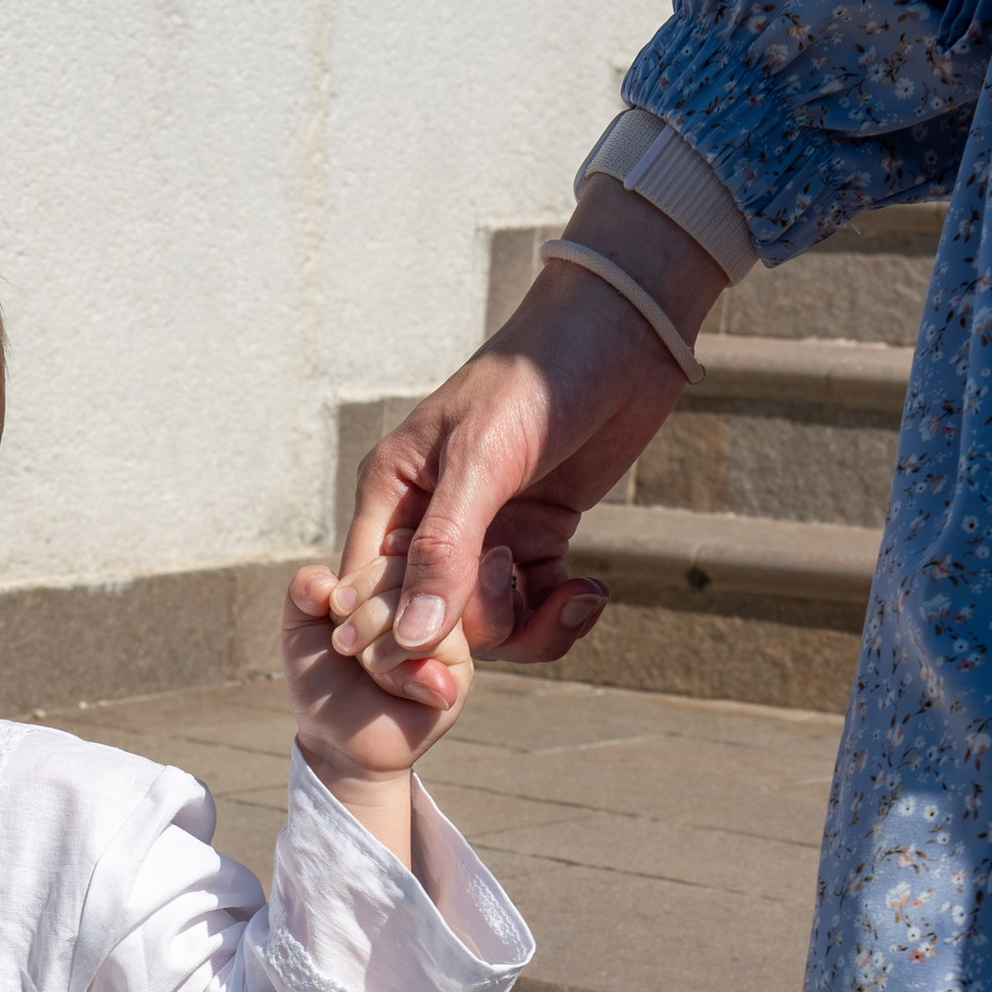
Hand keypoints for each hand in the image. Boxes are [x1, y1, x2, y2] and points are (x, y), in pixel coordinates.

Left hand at [284, 563, 472, 862]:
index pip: (392, 547)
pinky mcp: (459, 668)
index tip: (334, 609)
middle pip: (409, 570)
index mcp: (395, 579)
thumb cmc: (323, 679)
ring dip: (376, 643)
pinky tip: (387, 684)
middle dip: (362, 613)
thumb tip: (324, 581)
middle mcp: (426, 597)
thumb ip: (302, 590)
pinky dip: (397, 667)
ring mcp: (447, 630)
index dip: (357, 578)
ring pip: (421, 606)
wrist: (336, 740)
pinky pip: (437, 644)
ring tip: (365, 666)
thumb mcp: (299, 628)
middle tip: (344, 646)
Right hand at [329, 177, 726, 669]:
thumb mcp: (482, 462)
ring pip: (485, 624)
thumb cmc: (536, 376)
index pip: (367, 592)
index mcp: (393, 494)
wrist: (624, 332)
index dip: (393, 637)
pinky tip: (587, 590)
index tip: (441, 659)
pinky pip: (532, 607)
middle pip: (427, 619)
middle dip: (475, 628)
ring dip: (527, 625)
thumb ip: (446, 551)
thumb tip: (412, 640)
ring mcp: (485, 535)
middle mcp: (429, 521)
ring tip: (568, 590)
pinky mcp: (536, 539)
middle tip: (520, 596)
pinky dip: (559, 612)